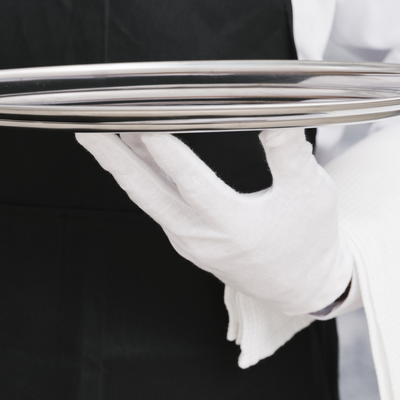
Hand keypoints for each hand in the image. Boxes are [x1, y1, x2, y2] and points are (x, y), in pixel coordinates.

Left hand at [77, 128, 352, 316]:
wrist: (302, 284)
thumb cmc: (310, 238)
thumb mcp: (311, 192)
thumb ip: (290, 153)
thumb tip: (275, 114)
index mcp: (234, 225)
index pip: (189, 181)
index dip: (163, 149)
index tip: (141, 119)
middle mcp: (203, 237)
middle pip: (147, 192)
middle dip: (115, 158)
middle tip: (87, 127)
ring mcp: (190, 242)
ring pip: (147, 199)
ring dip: (122, 166)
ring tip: (99, 134)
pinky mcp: (187, 242)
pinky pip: (155, 206)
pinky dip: (140, 178)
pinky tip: (132, 155)